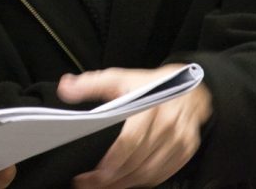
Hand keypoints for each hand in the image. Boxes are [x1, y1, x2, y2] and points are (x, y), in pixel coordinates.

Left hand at [57, 64, 211, 187]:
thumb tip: (66, 88)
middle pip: (137, 162)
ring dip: (125, 183)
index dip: (112, 161)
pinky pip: (163, 173)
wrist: (189, 88)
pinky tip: (126, 181)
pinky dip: (143, 181)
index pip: (130, 141)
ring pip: (150, 172)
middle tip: (89, 184)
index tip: (94, 174)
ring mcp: (179, 140)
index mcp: (149, 107)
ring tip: (104, 186)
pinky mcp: (186, 150)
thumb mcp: (119, 78)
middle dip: (112, 179)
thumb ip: (90, 84)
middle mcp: (167, 126)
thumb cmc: (150, 84)